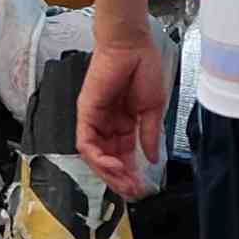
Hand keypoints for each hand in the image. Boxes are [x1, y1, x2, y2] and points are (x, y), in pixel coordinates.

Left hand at [76, 36, 171, 196]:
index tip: (143, 186)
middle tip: (134, 191)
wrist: (132, 46)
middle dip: (120, 178)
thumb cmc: (144, 70)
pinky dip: (98, 158)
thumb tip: (152, 159)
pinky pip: (86, 142)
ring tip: (126, 183)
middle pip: (107, 159)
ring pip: (95, 155)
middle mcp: (106, 123)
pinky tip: (115, 166)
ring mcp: (94, 119)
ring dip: (109, 173)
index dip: (132, 172)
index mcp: (123, 123)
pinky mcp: (85, 112)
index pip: (123, 154)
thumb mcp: (152, 109)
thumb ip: (149, 135)